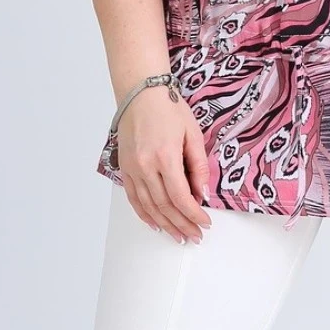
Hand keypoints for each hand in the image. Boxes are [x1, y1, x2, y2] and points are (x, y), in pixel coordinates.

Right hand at [116, 85, 213, 242]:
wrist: (141, 93)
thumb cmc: (168, 108)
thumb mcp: (193, 134)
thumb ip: (199, 166)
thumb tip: (203, 193)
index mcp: (165, 156)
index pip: (180, 197)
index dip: (193, 214)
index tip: (205, 222)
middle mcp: (145, 165)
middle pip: (165, 206)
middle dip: (182, 224)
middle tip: (195, 236)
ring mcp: (132, 168)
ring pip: (148, 206)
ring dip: (165, 224)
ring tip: (179, 236)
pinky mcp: (125, 168)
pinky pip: (134, 198)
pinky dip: (145, 214)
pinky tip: (155, 223)